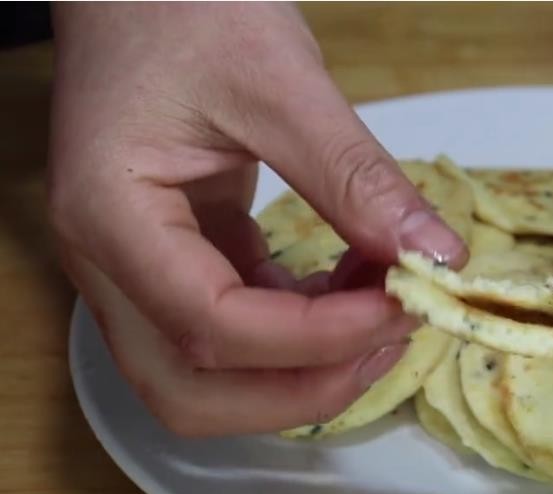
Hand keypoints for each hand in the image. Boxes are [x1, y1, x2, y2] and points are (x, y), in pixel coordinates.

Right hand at [47, 3, 466, 435]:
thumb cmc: (184, 8)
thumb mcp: (281, 82)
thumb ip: (355, 176)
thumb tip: (435, 254)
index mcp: (111, 217)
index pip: (212, 326)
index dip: (317, 339)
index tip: (403, 304)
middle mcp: (110, 261)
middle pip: (192, 390)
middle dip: (303, 388)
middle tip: (392, 336)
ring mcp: (139, 266)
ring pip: (211, 373)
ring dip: (306, 365)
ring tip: (386, 306)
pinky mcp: (178, 256)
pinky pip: (235, 325)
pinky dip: (301, 325)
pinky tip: (356, 285)